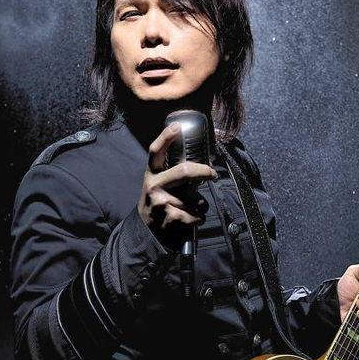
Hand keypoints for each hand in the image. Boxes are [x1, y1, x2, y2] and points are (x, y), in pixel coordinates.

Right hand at [138, 122, 216, 239]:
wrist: (146, 232)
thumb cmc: (159, 202)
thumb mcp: (158, 184)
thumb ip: (171, 172)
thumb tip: (199, 161)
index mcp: (151, 174)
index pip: (155, 152)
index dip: (165, 137)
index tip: (177, 127)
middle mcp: (153, 185)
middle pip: (184, 171)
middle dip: (203, 171)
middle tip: (212, 173)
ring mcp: (161, 202)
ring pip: (195, 197)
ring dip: (201, 204)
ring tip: (195, 207)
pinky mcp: (169, 217)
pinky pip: (196, 214)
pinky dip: (199, 218)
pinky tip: (192, 219)